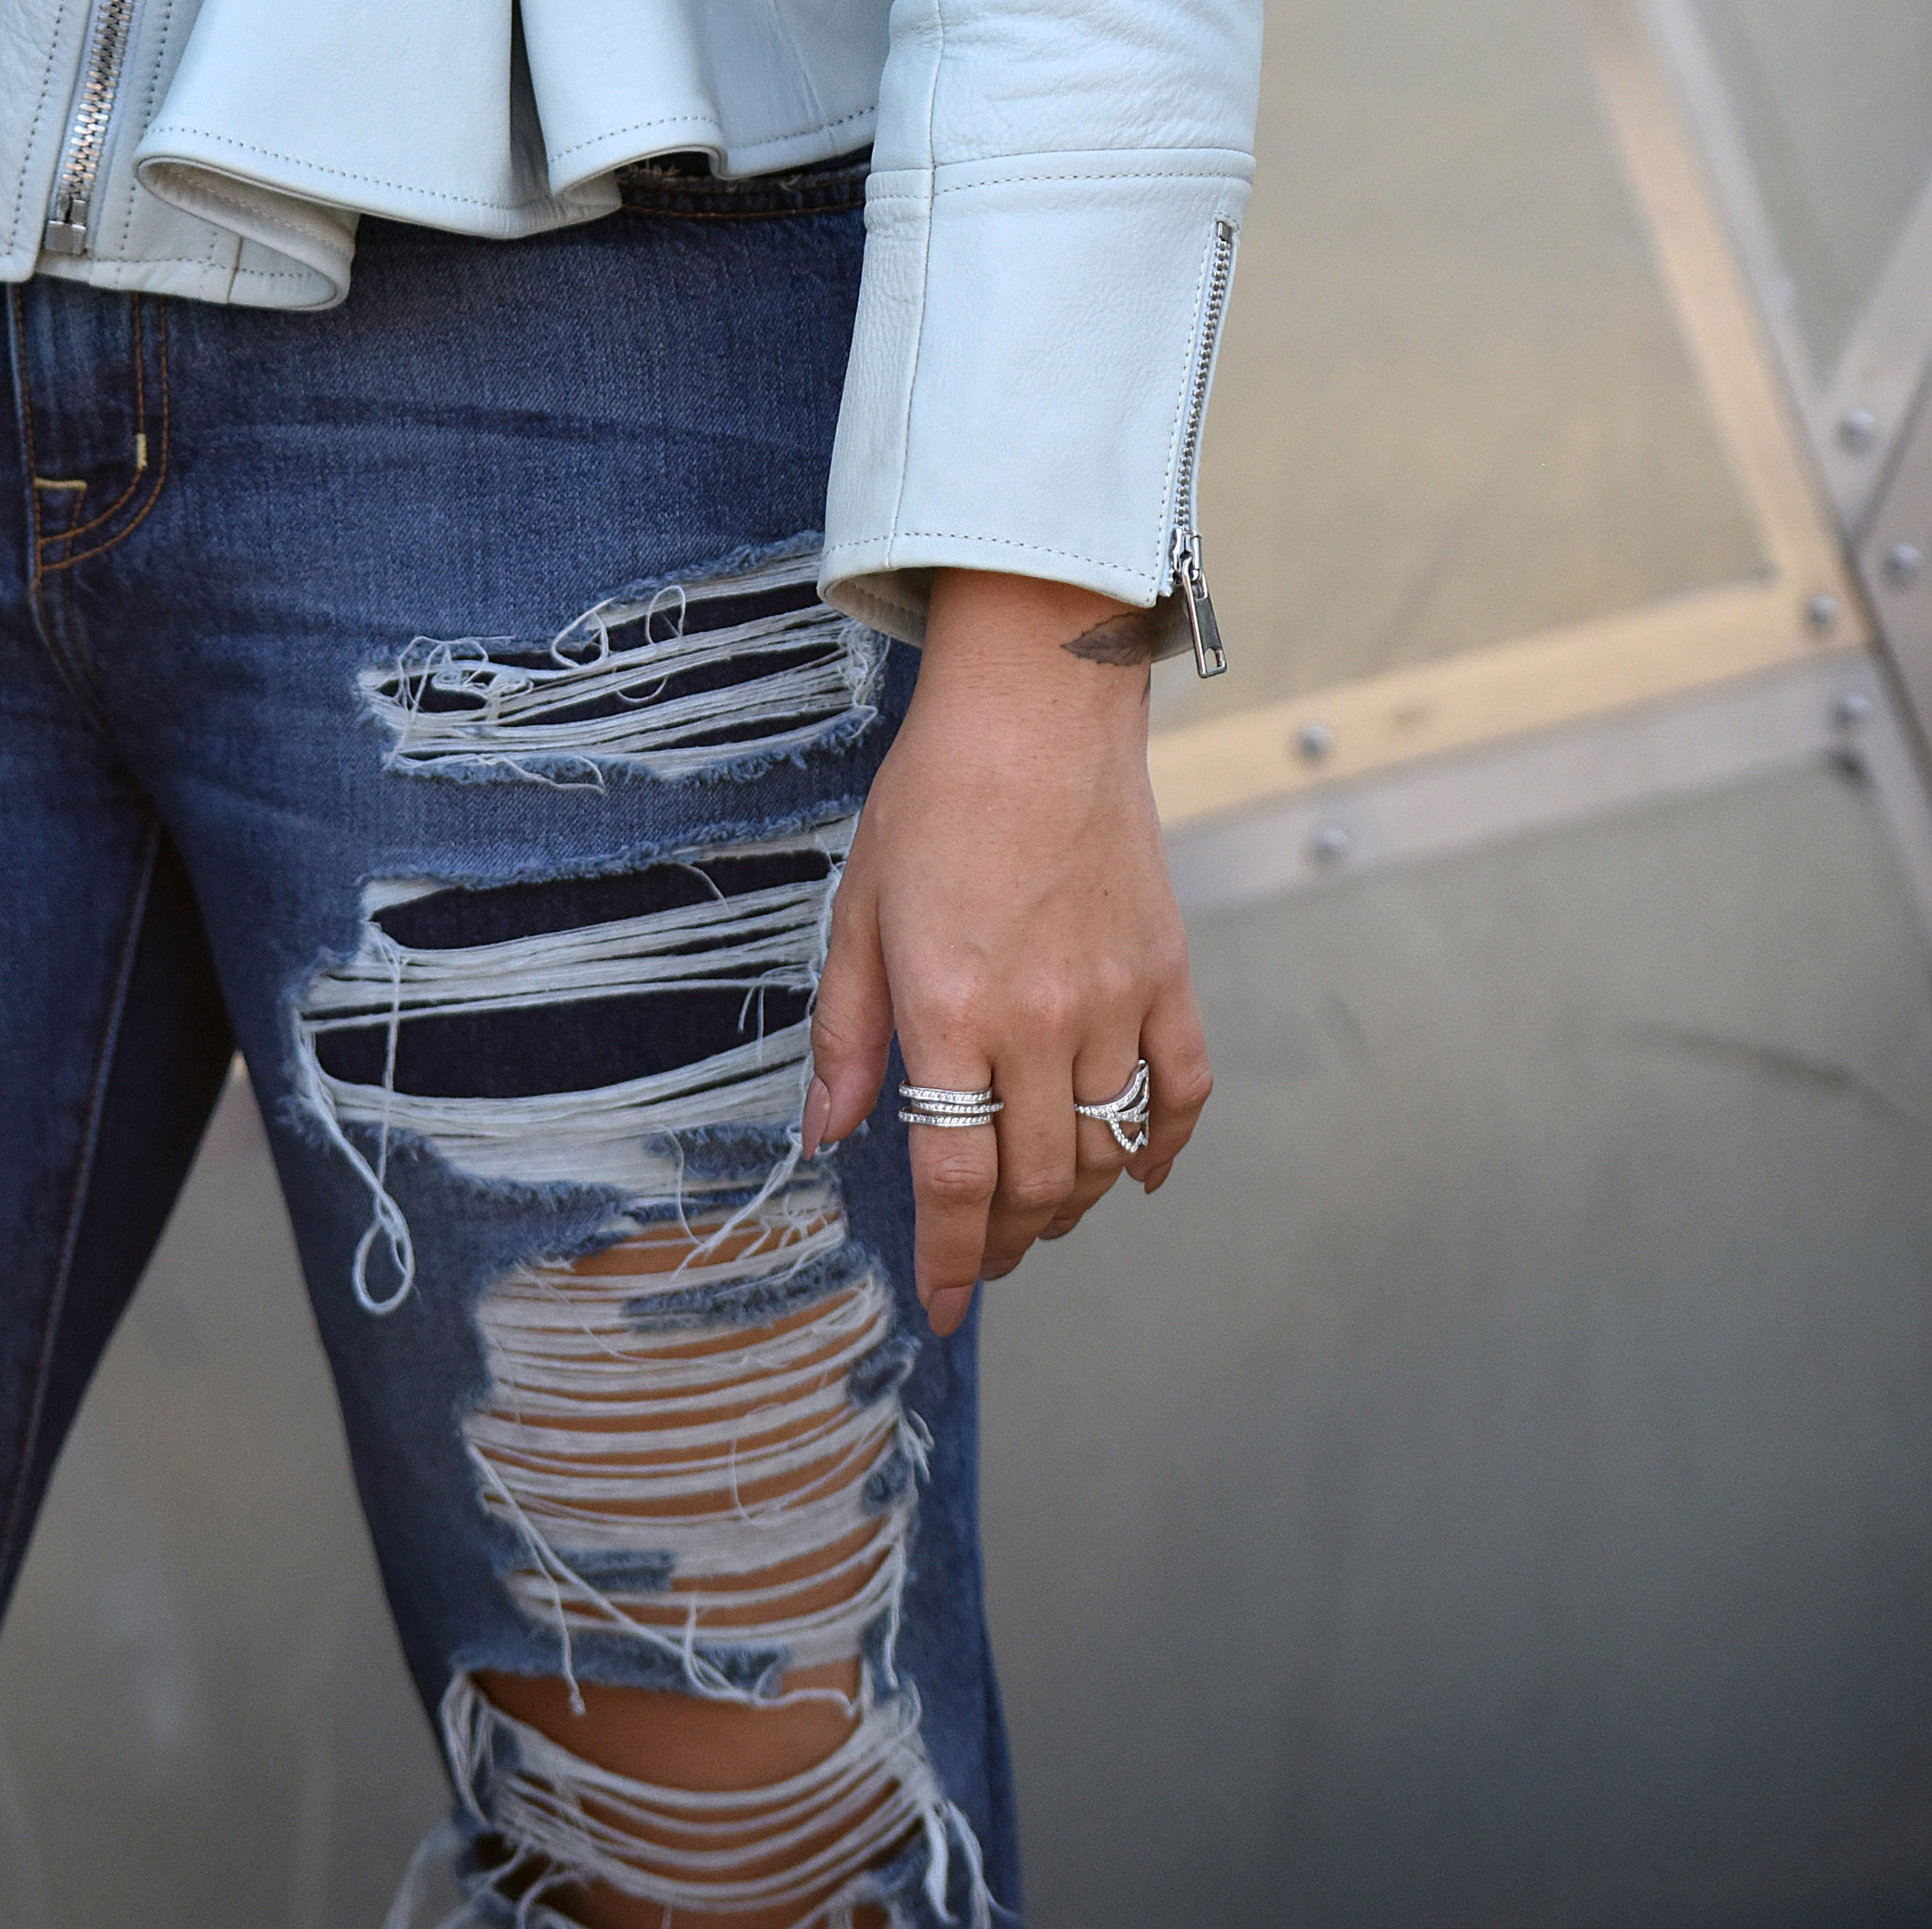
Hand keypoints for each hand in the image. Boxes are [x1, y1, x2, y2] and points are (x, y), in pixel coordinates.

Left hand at [804, 565, 1210, 1334]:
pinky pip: (1182, 1091)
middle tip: (986, 1258)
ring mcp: (1114, 998)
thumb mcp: (858, 908)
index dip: (952, 1261)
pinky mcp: (1167, 972)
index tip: (946, 1304)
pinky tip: (1135, 1174)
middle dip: (1008, 1242)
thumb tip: (827, 1133)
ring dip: (1073, 1204)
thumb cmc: (934, 796)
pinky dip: (1164, 1148)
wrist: (1036, 705)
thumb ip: (848, 1031)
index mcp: (949, 1009)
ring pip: (1106, 1152)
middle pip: (1036, 1183)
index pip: (956, 1180)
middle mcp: (1038, 1019)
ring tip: (1040, 1215)